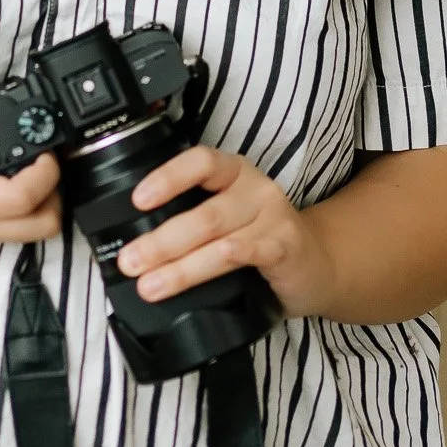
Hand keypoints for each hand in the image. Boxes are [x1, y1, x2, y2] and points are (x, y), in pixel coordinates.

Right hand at [0, 66, 62, 247]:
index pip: (23, 199)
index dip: (47, 171)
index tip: (46, 144)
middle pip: (40, 227)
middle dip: (55, 192)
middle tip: (44, 156)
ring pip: (28, 231)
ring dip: (41, 200)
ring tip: (30, 163)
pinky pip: (9, 226)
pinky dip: (23, 205)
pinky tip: (8, 171)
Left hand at [115, 145, 333, 318]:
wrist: (316, 265)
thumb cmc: (260, 239)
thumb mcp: (226, 218)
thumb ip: (191, 219)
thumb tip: (135, 242)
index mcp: (234, 173)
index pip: (200, 162)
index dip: (167, 178)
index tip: (138, 201)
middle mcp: (255, 190)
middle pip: (202, 212)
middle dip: (160, 241)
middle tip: (130, 261)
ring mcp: (273, 218)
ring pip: (219, 239)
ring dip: (180, 267)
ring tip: (150, 285)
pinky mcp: (286, 248)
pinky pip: (252, 253)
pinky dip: (225, 261)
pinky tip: (200, 277)